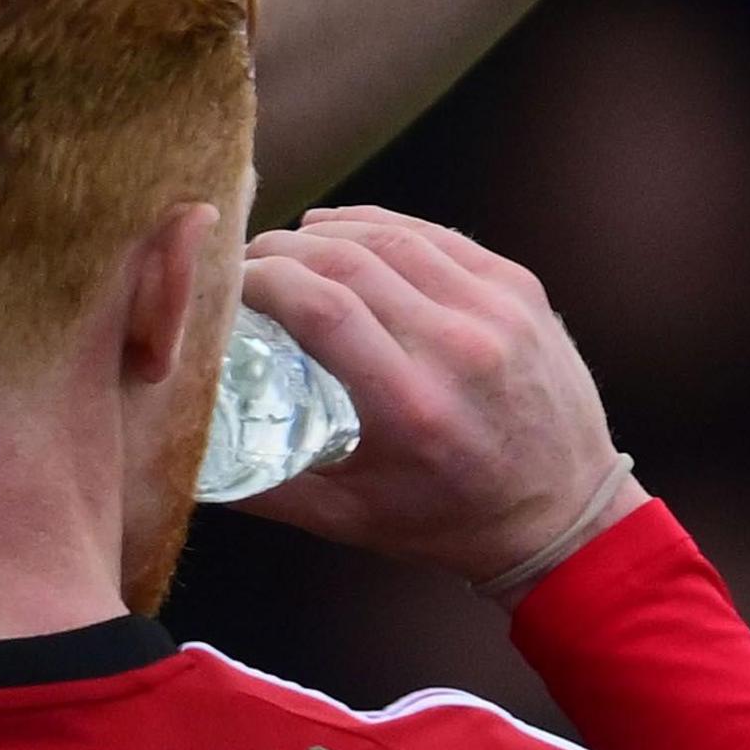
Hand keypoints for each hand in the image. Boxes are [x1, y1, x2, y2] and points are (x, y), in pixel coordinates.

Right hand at [237, 206, 647, 591]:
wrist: (563, 513)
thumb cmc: (447, 522)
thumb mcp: (346, 520)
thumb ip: (262, 487)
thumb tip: (186, 454)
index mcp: (410, 405)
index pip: (320, 306)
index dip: (261, 280)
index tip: (228, 284)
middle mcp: (457, 347)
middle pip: (348, 259)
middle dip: (283, 250)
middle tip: (246, 263)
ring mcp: (496, 310)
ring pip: (393, 236)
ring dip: (329, 230)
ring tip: (290, 244)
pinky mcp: (520, 289)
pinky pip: (438, 237)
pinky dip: (384, 226)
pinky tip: (349, 232)